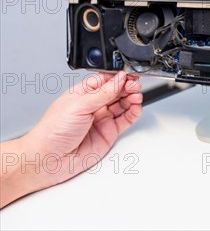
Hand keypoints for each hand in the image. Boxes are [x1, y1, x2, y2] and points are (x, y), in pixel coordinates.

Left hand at [0, 72, 142, 207]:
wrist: (48, 160)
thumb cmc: (52, 132)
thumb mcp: (79, 106)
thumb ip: (103, 93)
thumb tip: (119, 79)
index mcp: (83, 93)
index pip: (106, 80)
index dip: (118, 76)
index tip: (129, 74)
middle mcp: (93, 105)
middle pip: (117, 91)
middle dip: (127, 86)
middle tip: (135, 85)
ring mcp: (102, 119)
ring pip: (123, 104)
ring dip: (132, 98)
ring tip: (136, 95)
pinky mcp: (109, 132)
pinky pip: (126, 120)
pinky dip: (133, 113)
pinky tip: (136, 107)